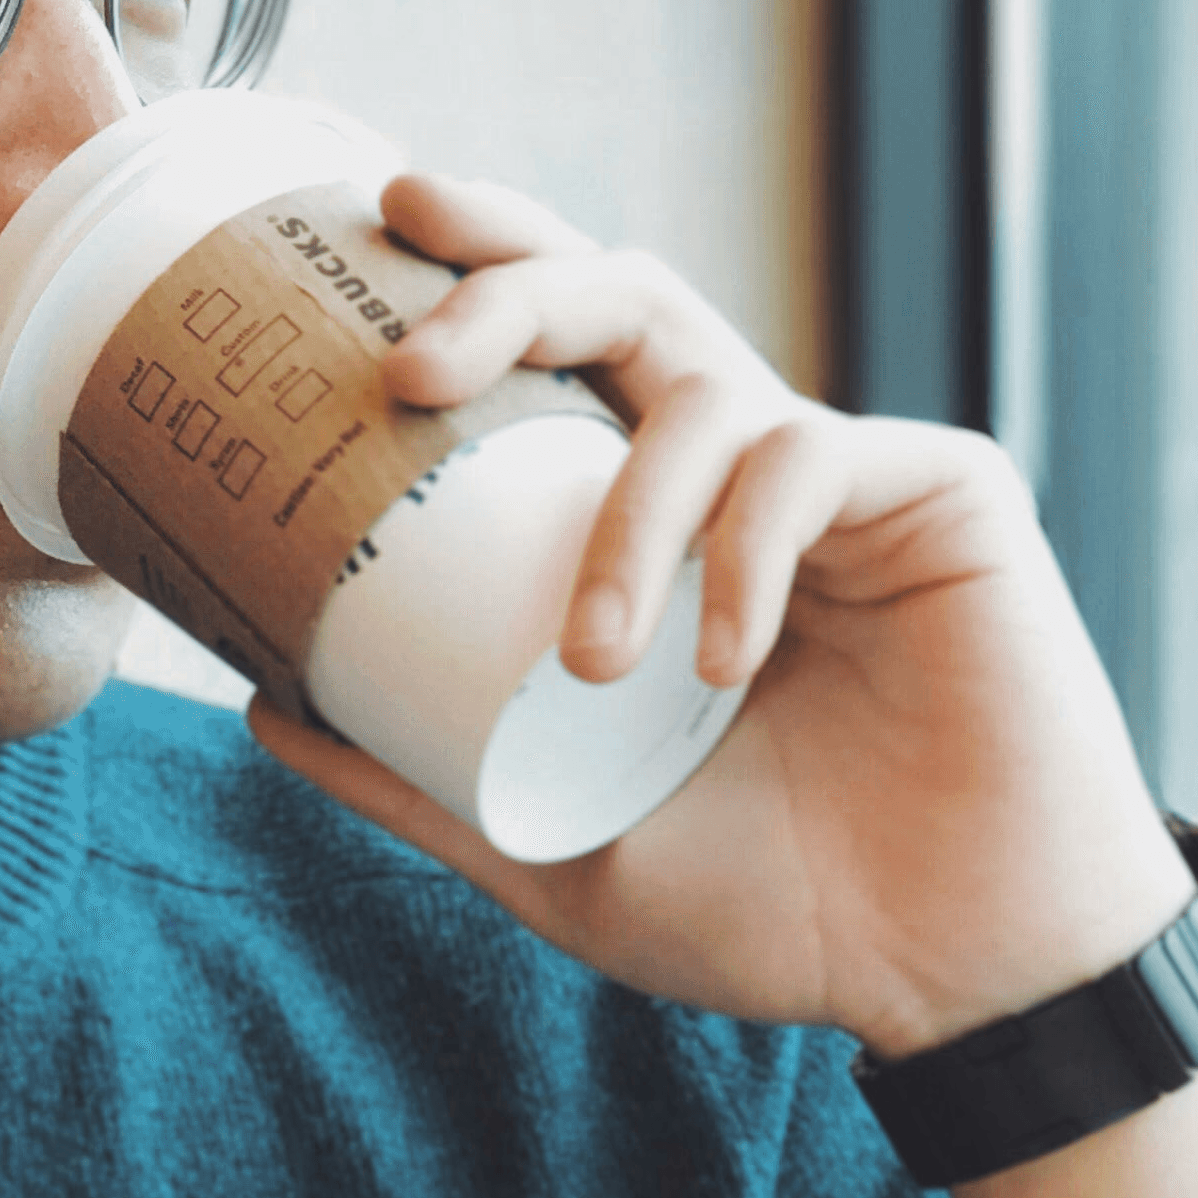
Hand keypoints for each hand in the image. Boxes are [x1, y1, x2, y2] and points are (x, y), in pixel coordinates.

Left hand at [247, 173, 1196, 1056]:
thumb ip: (411, 776)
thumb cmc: (761, 904)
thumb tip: (257, 708)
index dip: (472, 268)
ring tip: (593, 661)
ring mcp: (838, 474)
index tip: (374, 222)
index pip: (550, 353)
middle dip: (507, 292)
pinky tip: (724, 663)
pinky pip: (812, 462)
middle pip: (617, 297)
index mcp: (641, 519)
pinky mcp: (940, 492)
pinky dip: (743, 555)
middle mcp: (732, 469)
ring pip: (705, 389)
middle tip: (411, 369)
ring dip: (625, 518)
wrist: (939, 976)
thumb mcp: (543, 847)